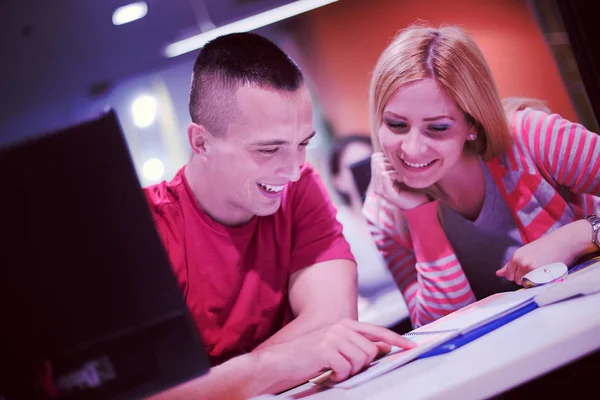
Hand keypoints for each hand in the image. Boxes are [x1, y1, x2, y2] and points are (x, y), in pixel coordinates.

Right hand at [254, 319, 414, 387]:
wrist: (280, 362)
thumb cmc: (307, 357)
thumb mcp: (335, 348)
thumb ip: (357, 345)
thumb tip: (382, 348)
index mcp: (345, 323)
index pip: (378, 331)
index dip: (397, 339)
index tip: (412, 347)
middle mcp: (341, 326)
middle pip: (371, 351)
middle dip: (361, 365)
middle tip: (343, 369)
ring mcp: (334, 336)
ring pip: (361, 361)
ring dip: (349, 371)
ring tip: (333, 370)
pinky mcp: (327, 349)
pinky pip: (347, 369)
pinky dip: (339, 376)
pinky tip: (327, 373)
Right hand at [370, 152, 428, 210]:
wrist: (419, 204)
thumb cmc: (412, 187)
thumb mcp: (400, 172)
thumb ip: (393, 164)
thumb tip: (391, 149)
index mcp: (377, 180)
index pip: (374, 157)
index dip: (387, 156)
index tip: (397, 165)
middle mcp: (375, 186)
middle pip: (376, 160)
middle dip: (390, 161)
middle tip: (400, 170)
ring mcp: (379, 191)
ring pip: (380, 167)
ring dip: (394, 168)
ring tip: (401, 175)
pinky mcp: (386, 194)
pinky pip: (385, 175)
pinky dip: (395, 174)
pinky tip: (402, 179)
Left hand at [496, 224, 585, 284]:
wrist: (564, 241)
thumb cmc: (546, 247)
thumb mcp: (525, 253)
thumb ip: (511, 265)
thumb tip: (498, 273)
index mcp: (515, 256)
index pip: (509, 275)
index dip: (518, 275)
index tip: (527, 270)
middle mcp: (520, 262)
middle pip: (516, 280)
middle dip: (525, 278)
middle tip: (537, 269)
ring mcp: (530, 268)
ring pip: (525, 284)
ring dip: (532, 281)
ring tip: (542, 271)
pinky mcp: (540, 273)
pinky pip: (535, 285)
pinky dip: (540, 283)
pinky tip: (547, 274)